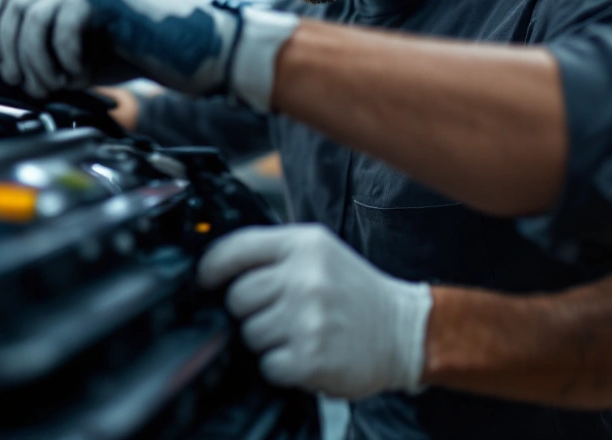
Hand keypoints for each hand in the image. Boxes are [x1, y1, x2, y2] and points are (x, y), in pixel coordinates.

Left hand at [0, 0, 296, 109]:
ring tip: (53, 84)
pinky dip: (62, 54)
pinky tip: (78, 72)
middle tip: (28, 85)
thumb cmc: (151, 57)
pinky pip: (62, 20)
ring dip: (34, 59)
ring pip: (32, 13)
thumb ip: (49, 53)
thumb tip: (7, 70)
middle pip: (12, 3)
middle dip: (9, 52)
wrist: (206, 54)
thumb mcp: (85, 57)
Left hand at [198, 224, 431, 399]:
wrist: (405, 331)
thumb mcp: (319, 253)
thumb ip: (274, 253)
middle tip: (279, 313)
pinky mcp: (311, 357)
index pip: (235, 249)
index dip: (212, 267)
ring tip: (298, 333)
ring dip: (267, 339)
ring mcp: (308, 318)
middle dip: (250, 309)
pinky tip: (305, 354)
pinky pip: (268, 364)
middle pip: (237, 297)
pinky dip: (281, 366)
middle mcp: (305, 277)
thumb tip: (219, 267)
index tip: (206, 280)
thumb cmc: (355, 292)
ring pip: (249, 333)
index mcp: (303, 245)